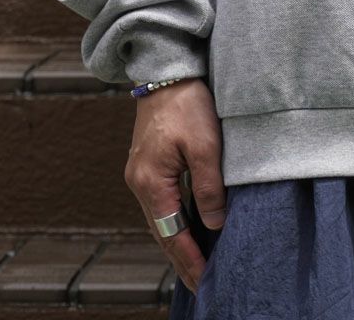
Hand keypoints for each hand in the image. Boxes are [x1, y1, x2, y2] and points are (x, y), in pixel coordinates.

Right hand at [124, 78, 225, 293]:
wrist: (166, 69)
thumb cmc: (187, 102)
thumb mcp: (206, 144)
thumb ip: (209, 187)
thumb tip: (214, 225)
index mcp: (151, 181)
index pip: (171, 233)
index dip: (189, 258)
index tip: (204, 280)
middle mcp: (139, 181)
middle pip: (162, 231)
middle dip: (182, 257)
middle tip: (201, 283)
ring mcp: (140, 172)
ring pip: (161, 217)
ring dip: (178, 240)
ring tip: (197, 262)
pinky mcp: (147, 162)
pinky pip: (162, 201)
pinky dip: (175, 219)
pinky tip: (189, 226)